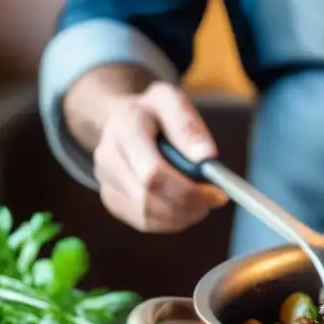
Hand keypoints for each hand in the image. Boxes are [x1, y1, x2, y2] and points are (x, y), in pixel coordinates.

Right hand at [92, 82, 227, 232]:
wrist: (121, 119)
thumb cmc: (154, 111)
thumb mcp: (173, 101)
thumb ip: (189, 125)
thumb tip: (206, 156)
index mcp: (126, 128)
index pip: (153, 173)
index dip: (188, 191)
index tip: (218, 194)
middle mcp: (108, 157)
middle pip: (150, 197)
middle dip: (189, 205)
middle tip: (214, 200)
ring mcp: (105, 181)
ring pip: (147, 215)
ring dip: (182, 216)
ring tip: (201, 201)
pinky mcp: (111, 199)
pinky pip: (143, 222)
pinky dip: (170, 221)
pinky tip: (184, 207)